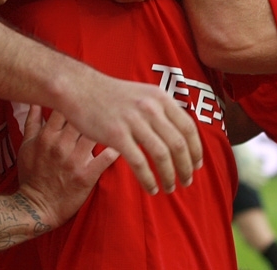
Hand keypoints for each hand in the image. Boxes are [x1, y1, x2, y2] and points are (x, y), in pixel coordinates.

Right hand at [16, 106, 118, 228]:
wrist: (37, 207)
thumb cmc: (31, 174)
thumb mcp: (26, 146)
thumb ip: (32, 122)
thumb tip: (36, 101)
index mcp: (47, 136)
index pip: (64, 106)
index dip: (76, 98)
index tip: (85, 94)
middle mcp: (62, 145)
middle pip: (84, 117)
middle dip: (95, 109)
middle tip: (106, 103)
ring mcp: (75, 160)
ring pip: (98, 133)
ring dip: (109, 126)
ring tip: (120, 120)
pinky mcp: (87, 175)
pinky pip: (107, 158)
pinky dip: (116, 149)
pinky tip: (125, 142)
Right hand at [58, 74, 202, 194]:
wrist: (80, 89)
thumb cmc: (110, 95)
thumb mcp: (143, 93)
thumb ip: (161, 110)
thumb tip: (179, 132)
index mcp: (160, 98)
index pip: (188, 127)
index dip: (196, 150)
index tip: (197, 164)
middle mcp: (151, 108)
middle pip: (178, 144)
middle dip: (186, 167)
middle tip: (187, 181)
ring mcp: (134, 121)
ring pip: (162, 155)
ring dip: (170, 176)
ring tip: (170, 188)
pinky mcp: (116, 134)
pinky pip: (139, 162)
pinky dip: (148, 179)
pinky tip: (151, 188)